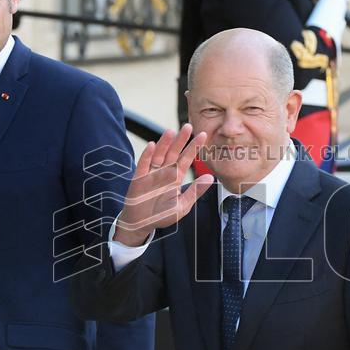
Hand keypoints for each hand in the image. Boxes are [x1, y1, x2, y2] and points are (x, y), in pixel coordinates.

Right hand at [113, 124, 213, 246]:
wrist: (141, 224)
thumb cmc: (162, 215)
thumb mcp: (182, 206)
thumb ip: (195, 191)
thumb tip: (210, 178)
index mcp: (176, 177)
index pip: (187, 159)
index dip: (194, 147)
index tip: (203, 135)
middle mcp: (164, 172)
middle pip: (173, 152)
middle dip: (181, 140)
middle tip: (188, 126)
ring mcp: (151, 173)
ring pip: (159, 155)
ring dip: (164, 143)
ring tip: (171, 131)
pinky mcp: (139, 178)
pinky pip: (143, 164)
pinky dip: (147, 155)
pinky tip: (152, 145)